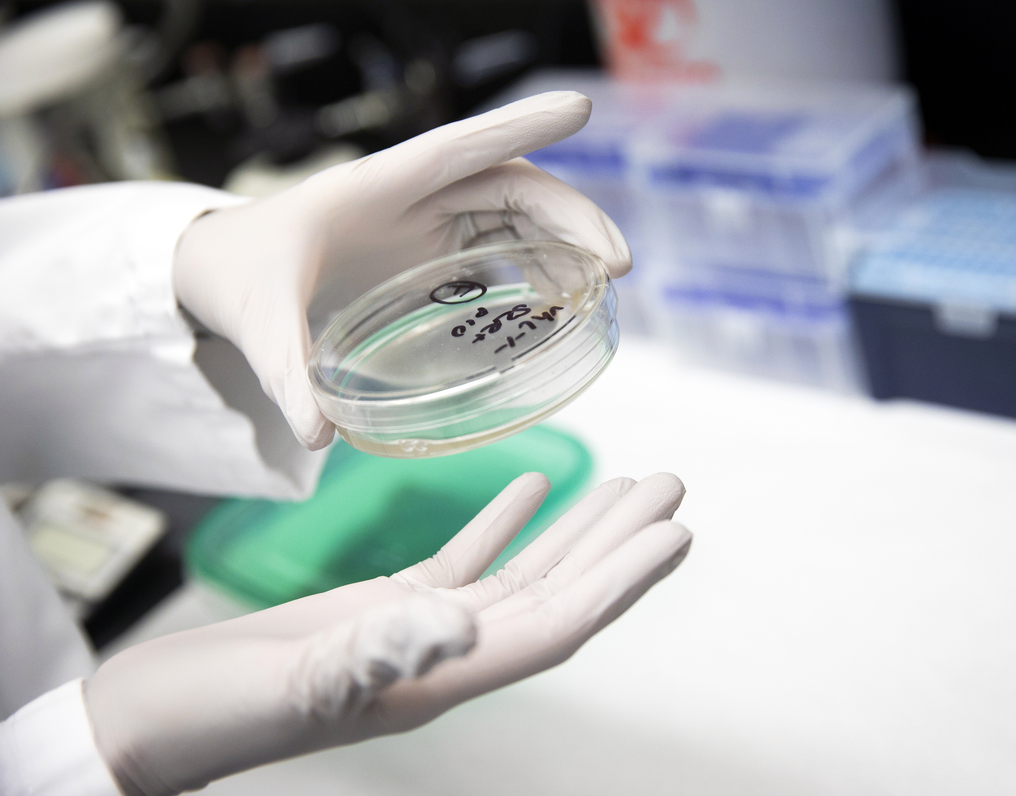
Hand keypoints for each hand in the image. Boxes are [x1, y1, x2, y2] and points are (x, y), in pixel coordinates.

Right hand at [84, 472, 689, 795]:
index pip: (556, 623)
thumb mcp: (290, 682)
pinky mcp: (379, 607)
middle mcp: (444, 657)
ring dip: (575, 529)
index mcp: (440, 680)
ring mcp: (415, 631)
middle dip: (618, 543)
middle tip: (674, 487)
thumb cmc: (206, 716)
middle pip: (555, 594)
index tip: (676, 535)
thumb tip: (459, 622)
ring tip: (628, 484)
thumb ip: (374, 654)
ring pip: (518, 573)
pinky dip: (501, 522)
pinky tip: (531, 486)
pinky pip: (461, 560)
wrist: (146, 725)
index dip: (620, 582)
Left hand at [173, 91, 629, 449]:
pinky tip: (555, 308)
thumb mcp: (257, 316)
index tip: (579, 109)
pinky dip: (537, 273)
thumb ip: (286, 369)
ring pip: (516, 220)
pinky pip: (499, 254)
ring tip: (598, 292)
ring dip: (564, 248)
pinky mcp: (430, 259)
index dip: (519, 128)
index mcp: (378, 187)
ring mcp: (426, 227)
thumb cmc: (239, 271)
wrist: (217, 269)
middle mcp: (414, 200)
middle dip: (571, 218)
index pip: (459, 148)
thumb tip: (319, 435)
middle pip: (511, 189)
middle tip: (617, 266)